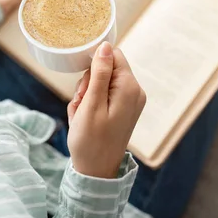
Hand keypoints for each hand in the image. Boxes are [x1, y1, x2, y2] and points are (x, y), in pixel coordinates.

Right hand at [67, 42, 145, 177]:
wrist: (96, 172)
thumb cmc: (91, 140)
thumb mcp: (91, 104)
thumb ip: (100, 73)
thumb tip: (105, 46)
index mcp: (130, 87)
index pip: (113, 55)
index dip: (94, 65)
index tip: (86, 86)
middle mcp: (135, 91)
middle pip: (106, 68)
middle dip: (89, 83)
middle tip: (82, 105)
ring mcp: (131, 101)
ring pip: (102, 82)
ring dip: (87, 95)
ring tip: (83, 115)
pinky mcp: (125, 109)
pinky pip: (104, 95)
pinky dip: (92, 103)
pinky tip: (87, 119)